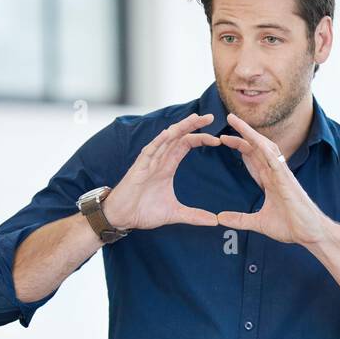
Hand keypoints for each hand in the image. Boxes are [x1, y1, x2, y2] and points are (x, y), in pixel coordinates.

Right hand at [103, 113, 220, 230]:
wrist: (122, 218)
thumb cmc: (143, 211)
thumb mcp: (175, 213)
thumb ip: (194, 215)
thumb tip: (215, 221)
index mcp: (167, 166)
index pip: (186, 145)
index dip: (200, 139)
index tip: (217, 140)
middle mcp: (159, 160)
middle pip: (178, 136)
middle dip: (193, 126)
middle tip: (210, 117)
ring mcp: (148, 162)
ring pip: (165, 139)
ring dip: (179, 128)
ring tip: (193, 118)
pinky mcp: (138, 169)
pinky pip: (149, 151)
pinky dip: (158, 142)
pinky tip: (168, 134)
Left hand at [216, 113, 332, 245]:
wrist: (309, 233)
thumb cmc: (290, 226)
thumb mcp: (258, 222)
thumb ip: (240, 219)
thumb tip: (220, 218)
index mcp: (269, 181)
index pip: (252, 158)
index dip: (239, 147)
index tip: (223, 140)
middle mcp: (275, 173)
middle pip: (256, 148)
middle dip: (241, 135)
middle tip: (226, 122)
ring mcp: (281, 173)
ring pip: (264, 146)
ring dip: (249, 133)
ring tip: (234, 121)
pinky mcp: (286, 178)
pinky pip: (273, 158)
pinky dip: (262, 146)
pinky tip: (250, 136)